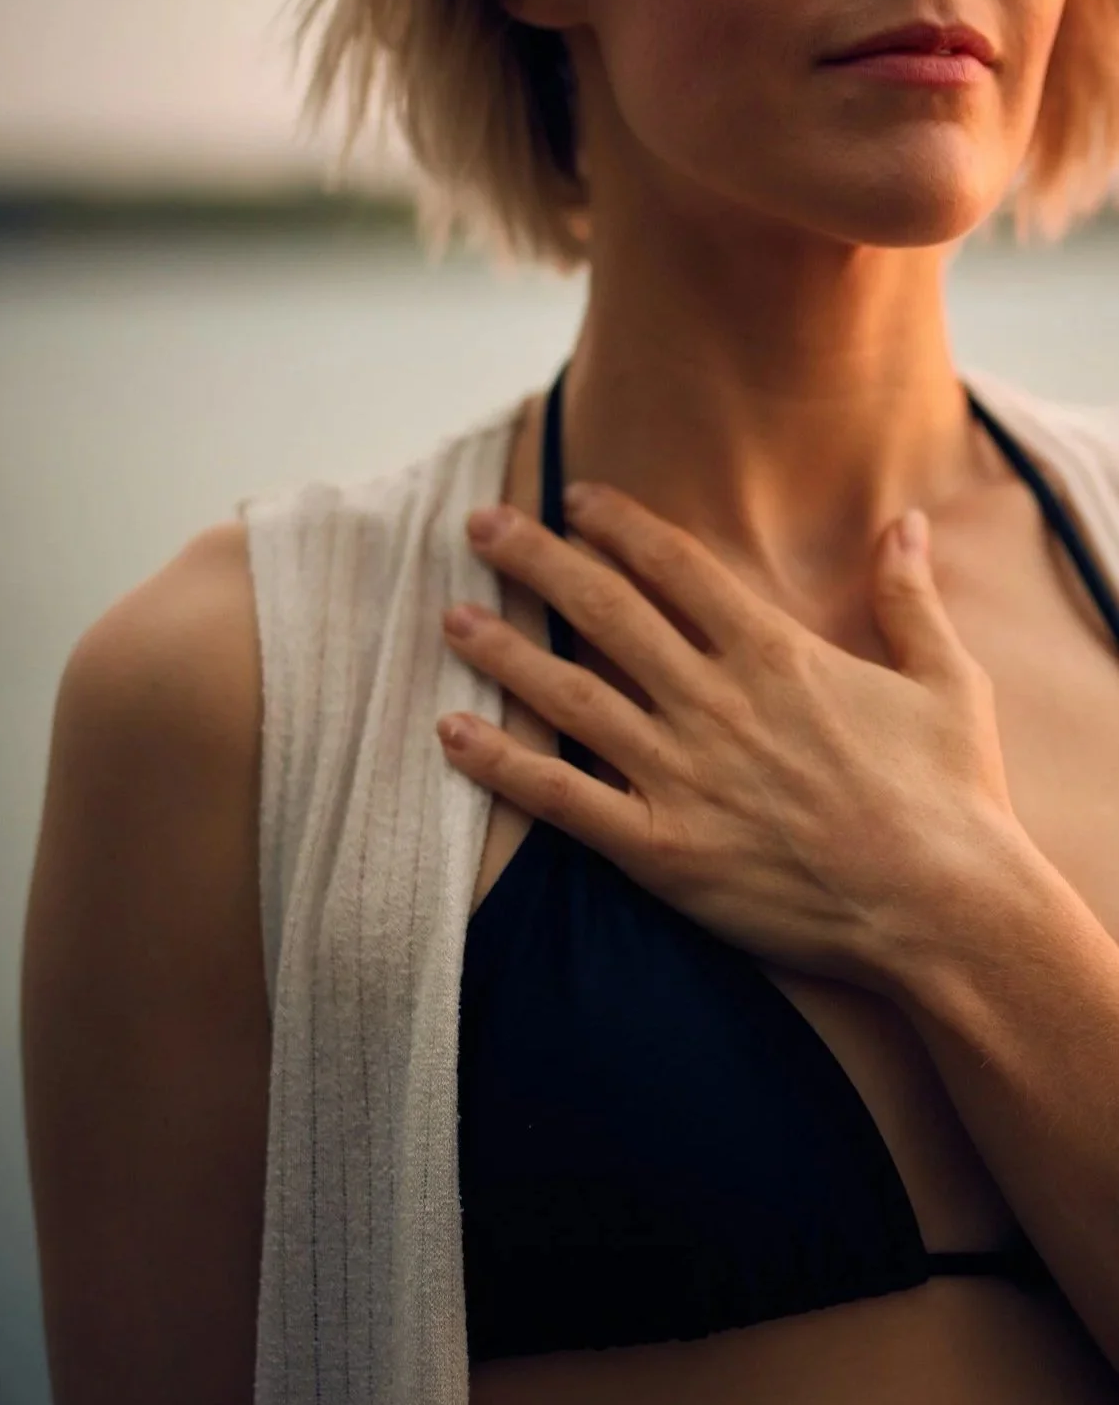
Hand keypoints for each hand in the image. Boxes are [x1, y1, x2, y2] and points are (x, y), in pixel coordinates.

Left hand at [437, 485, 1020, 990]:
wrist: (943, 906)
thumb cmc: (951, 797)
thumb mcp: (947, 681)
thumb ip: (910, 597)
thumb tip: (906, 521)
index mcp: (775, 654)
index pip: (676, 566)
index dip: (618, 525)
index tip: (575, 498)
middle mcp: (713, 701)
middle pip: (603, 610)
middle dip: (536, 560)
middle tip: (480, 526)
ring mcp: (680, 774)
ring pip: (569, 694)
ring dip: (503, 651)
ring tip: (451, 617)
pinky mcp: (660, 849)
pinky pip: (562, 799)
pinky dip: (502, 765)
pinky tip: (451, 733)